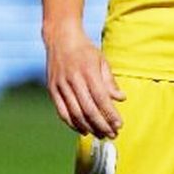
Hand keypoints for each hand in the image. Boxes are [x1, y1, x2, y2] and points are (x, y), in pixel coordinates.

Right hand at [43, 21, 125, 137]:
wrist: (60, 37)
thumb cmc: (85, 49)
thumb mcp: (101, 60)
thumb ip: (110, 81)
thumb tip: (121, 98)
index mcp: (88, 70)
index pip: (101, 98)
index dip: (110, 114)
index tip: (119, 125)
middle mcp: (73, 78)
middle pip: (88, 109)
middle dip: (102, 125)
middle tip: (112, 135)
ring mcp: (61, 85)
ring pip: (75, 113)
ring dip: (89, 127)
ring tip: (100, 135)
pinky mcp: (52, 89)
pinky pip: (62, 112)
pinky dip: (73, 124)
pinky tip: (83, 130)